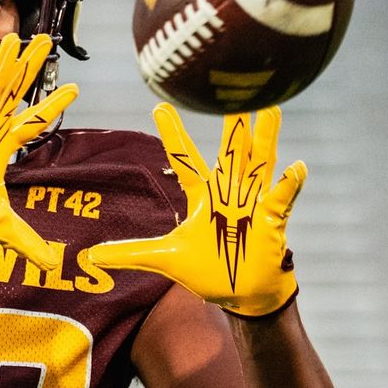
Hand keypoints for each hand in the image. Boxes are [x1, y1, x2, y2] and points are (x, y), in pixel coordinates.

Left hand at [84, 103, 304, 316]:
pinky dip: (288, 185)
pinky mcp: (271, 222)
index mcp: (203, 196)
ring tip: (270, 109)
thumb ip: (131, 253)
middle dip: (231, 124)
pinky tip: (295, 167)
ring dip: (265, 139)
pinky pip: (281, 199)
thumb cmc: (209, 270)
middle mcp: (229, 192)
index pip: (184, 158)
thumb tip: (93, 255)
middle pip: (230, 151)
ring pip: (259, 164)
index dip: (174, 134)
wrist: (241, 295)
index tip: (160, 107)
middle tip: (231, 92)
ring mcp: (252, 204)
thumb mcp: (164, 258)